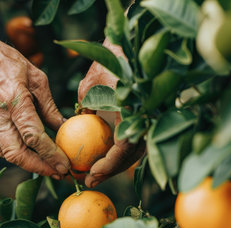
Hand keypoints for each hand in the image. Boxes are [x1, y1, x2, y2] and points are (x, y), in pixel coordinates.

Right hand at [0, 0, 69, 177]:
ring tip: (44, 165)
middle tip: (56, 172)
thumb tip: (63, 127)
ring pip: (4, 153)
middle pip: (16, 153)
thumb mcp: (35, 77)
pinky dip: (12, 149)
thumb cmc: (4, 60)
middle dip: (38, 167)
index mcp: (13, 98)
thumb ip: (49, 106)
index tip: (64, 165)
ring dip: (26, 162)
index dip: (50, 154)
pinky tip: (25, 149)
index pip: (33, 135)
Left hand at [78, 39, 144, 187]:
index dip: (108, 165)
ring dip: (116, 165)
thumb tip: (78, 128)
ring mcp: (152, 118)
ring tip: (95, 173)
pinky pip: (137, 140)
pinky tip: (105, 158)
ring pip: (136, 151)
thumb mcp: (90, 85)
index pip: (125, 146)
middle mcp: (148, 117)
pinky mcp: (150, 118)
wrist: (132, 44)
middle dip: (111, 171)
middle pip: (132, 155)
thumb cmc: (109, 61)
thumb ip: (85, 108)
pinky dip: (122, 153)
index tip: (90, 174)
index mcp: (134, 109)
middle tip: (89, 180)